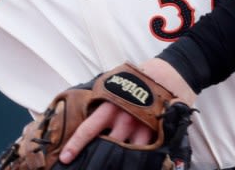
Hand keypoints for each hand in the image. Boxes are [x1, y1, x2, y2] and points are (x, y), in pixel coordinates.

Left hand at [58, 58, 196, 163]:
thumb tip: (84, 115)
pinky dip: (138, 158)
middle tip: (89, 165)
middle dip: (99, 158)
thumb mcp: (114, 85)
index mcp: (110, 107)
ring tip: (112, 165)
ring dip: (119, 160)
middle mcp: (125, 119)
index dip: (75, 145)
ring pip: (127, 153)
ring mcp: (142, 128)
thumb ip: (101, 102)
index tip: (66, 158)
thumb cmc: (137, 79)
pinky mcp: (157, 133)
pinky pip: (146, 152)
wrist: (168, 73)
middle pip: (108, 146)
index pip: (88, 129)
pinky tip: (133, 162)